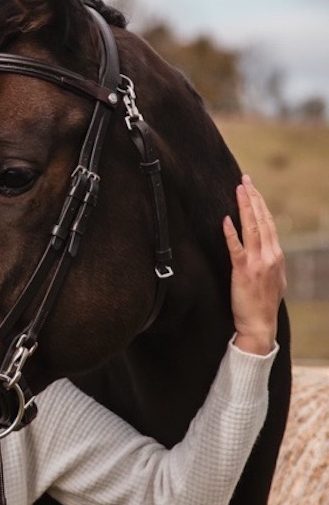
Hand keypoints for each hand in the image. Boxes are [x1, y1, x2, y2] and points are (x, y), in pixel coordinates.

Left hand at [222, 175, 285, 354]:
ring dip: (245, 207)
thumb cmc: (263, 303)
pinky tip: (226, 220)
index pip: (269, 223)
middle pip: (263, 220)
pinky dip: (231, 233)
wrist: (260, 324)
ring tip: (239, 190)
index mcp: (277, 255)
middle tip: (245, 180)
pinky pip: (236, 249)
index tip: (252, 188)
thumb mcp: (273, 278)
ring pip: (252, 228)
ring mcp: (258, 263)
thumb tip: (264, 247)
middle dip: (253, 198)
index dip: (260, 204)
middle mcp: (270, 255)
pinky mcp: (243, 272)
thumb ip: (269, 260)